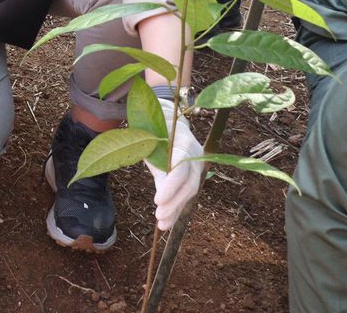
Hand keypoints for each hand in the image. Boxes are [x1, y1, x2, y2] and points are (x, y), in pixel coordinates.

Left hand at [145, 98, 204, 229]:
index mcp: (184, 142)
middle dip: (174, 202)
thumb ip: (153, 159)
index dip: (171, 186)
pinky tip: (166, 222)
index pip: (182, 168)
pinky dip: (176, 208)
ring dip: (176, 210)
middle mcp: (195, 155)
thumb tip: (154, 183)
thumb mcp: (150, 140)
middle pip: (189, 184)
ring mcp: (196, 166)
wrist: (166, 120)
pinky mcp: (191, 175)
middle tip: (159, 216)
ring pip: (189, 192)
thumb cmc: (154, 129)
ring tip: (162, 225)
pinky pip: (185, 193)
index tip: (157, 201)